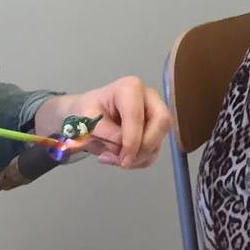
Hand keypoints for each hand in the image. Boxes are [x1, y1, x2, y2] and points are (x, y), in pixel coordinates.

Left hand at [36, 77, 172, 168]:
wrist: (88, 114)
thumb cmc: (87, 111)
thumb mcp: (88, 121)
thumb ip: (106, 133)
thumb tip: (122, 149)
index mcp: (130, 88)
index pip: (137, 115)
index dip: (132, 140)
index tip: (122, 159)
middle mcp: (149, 97)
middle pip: (162, 122)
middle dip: (144, 147)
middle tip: (125, 161)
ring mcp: (154, 113)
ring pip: (159, 140)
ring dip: (138, 157)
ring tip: (113, 158)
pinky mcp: (155, 130)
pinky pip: (153, 150)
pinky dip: (138, 160)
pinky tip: (120, 157)